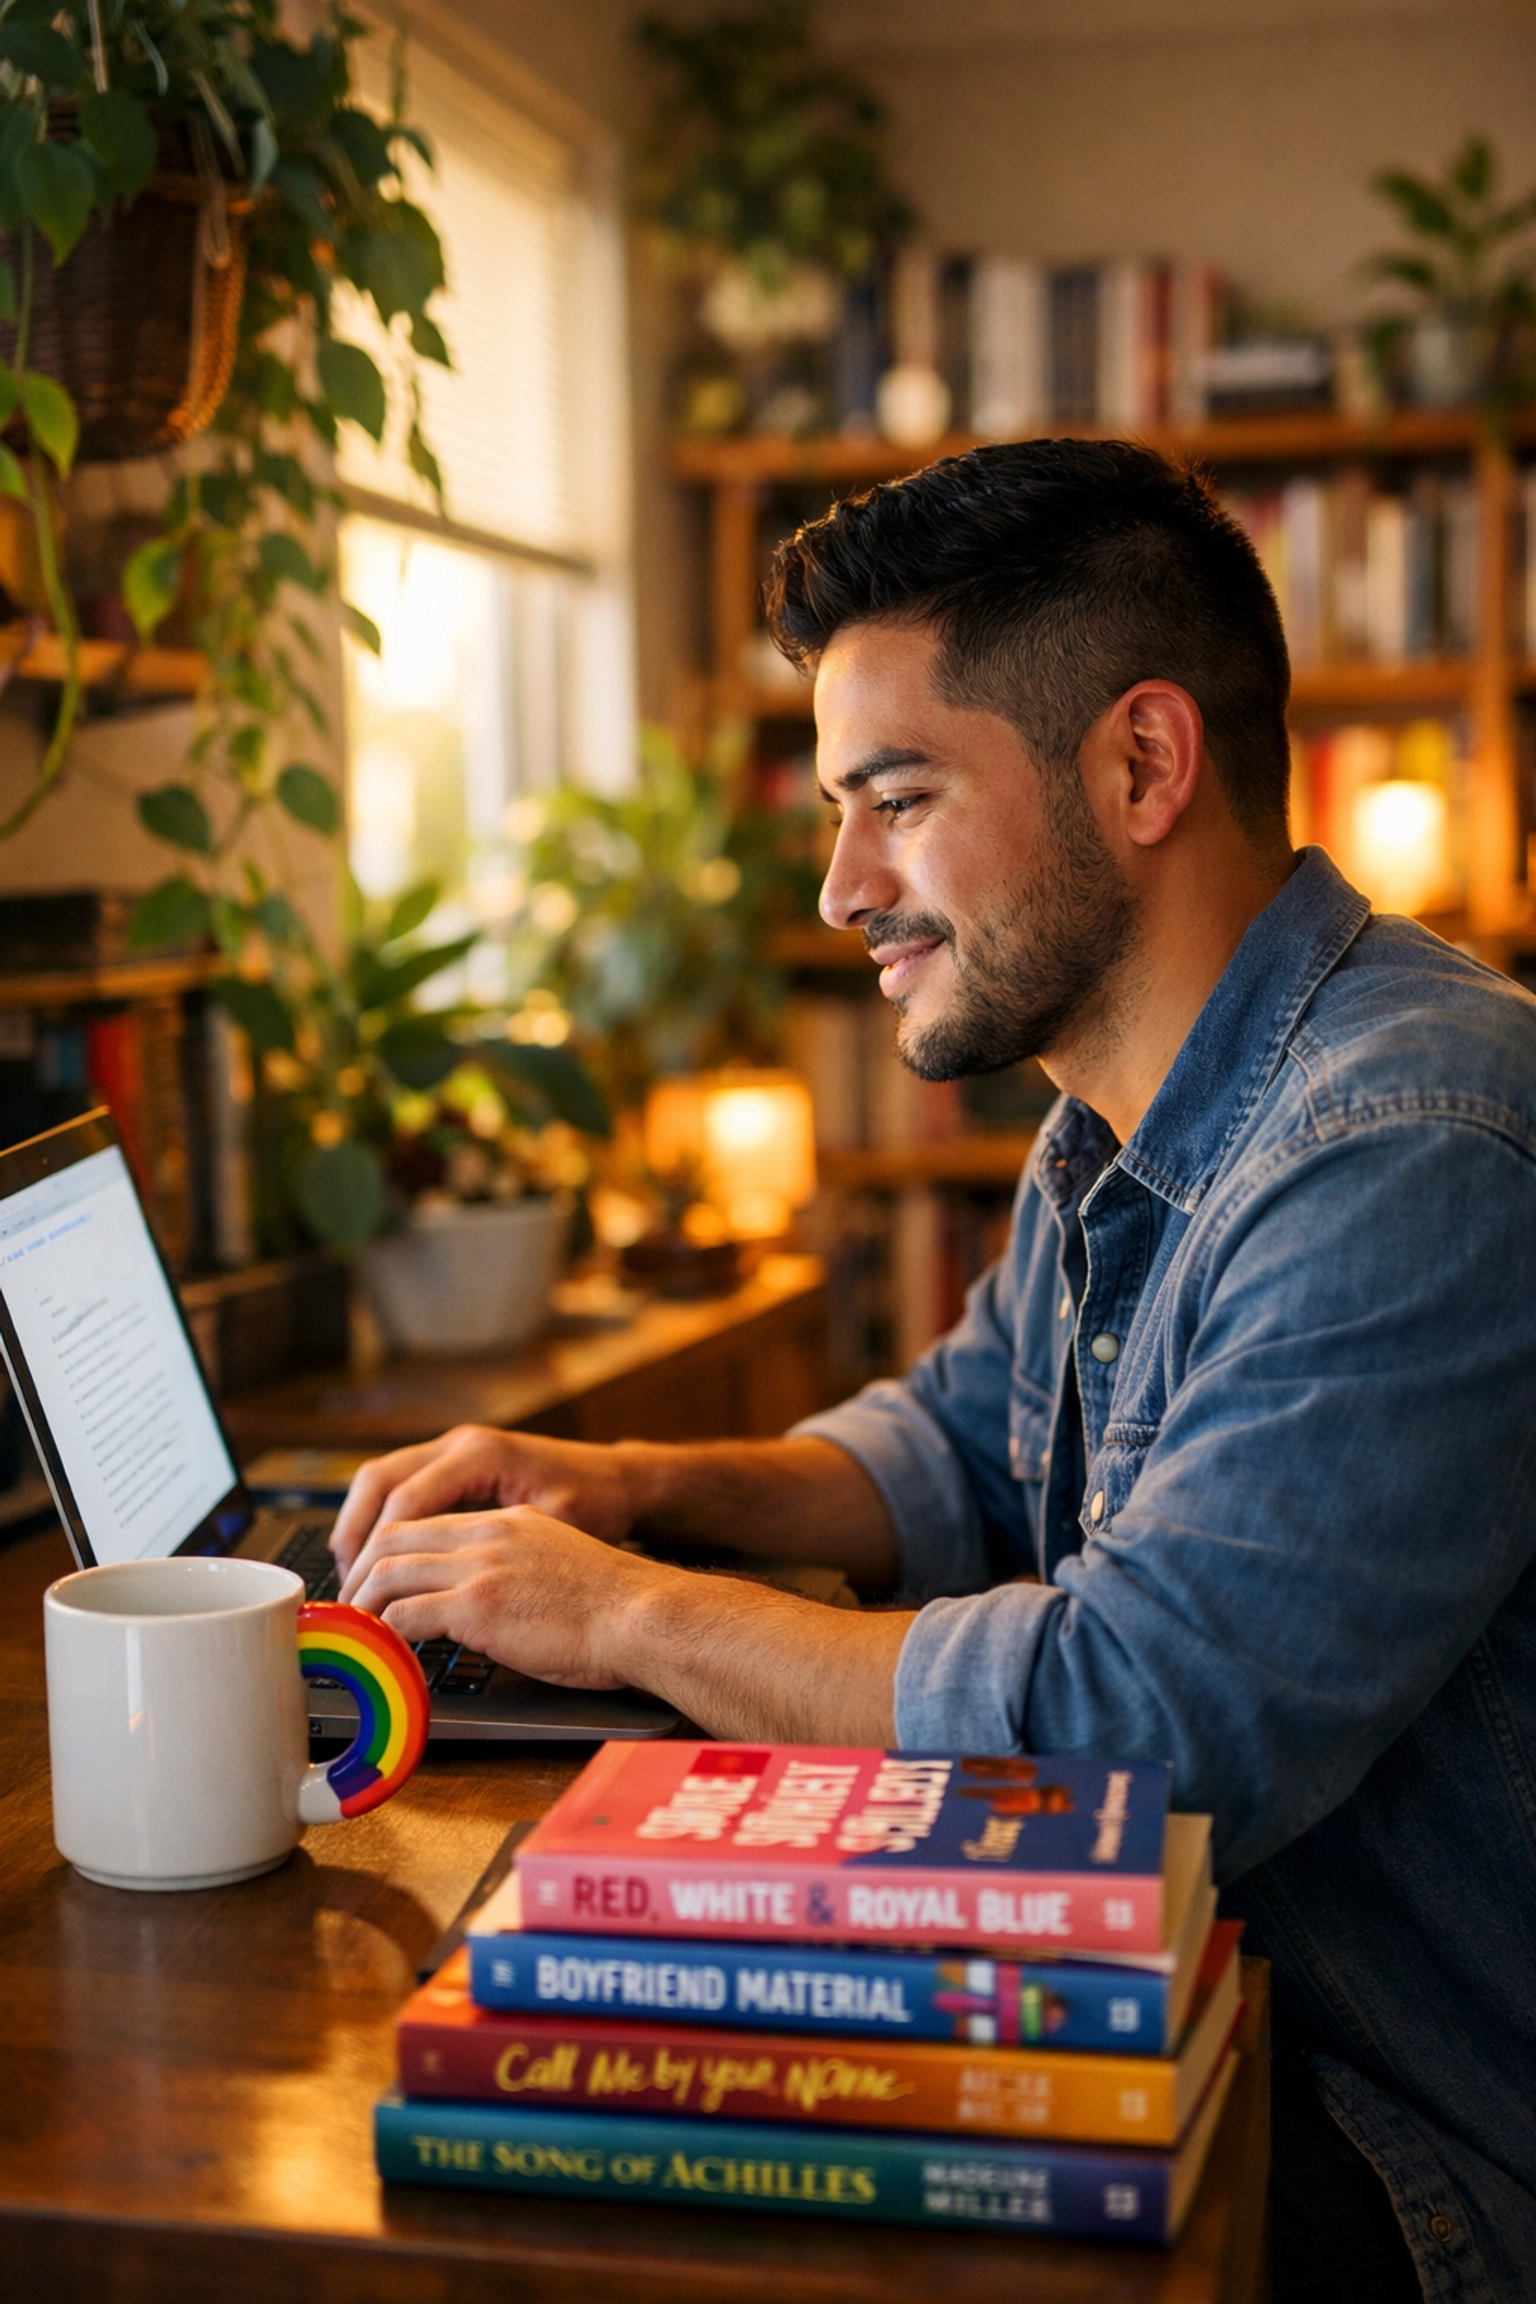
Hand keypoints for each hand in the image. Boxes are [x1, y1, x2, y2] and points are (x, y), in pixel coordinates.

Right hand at [328, 1425, 634, 1578]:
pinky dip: (382, 1518)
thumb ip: (499, 1554)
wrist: (618, 1480)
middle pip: (380, 1480)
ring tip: (354, 1576)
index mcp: (482, 1455)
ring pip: (382, 1478)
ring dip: (361, 1524)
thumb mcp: (553, 1530)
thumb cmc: (595, 1505)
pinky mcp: (455, 1464)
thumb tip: (445, 1594)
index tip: (365, 1593)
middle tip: (348, 1586)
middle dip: (356, 1534)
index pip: (406, 1500)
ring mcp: (455, 1449)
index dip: (378, 1550)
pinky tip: (380, 1559)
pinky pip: (401, 1484)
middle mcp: (461, 1444)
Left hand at [338, 1503, 663, 1688]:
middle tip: (350, 1613)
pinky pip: (403, 1616)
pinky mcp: (478, 1604)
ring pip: (387, 1572)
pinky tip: (384, 1657)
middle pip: (392, 1538)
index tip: (375, 1586)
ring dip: (363, 1608)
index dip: (387, 1554)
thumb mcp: (558, 1566)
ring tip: (357, 1638)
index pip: (424, 1523)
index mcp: (507, 1521)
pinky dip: (383, 1637)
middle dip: (360, 1575)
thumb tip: (485, 1608)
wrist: (646, 1616)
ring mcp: (480, 1565)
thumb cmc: (616, 1608)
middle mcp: (488, 1533)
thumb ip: (516, 1570)